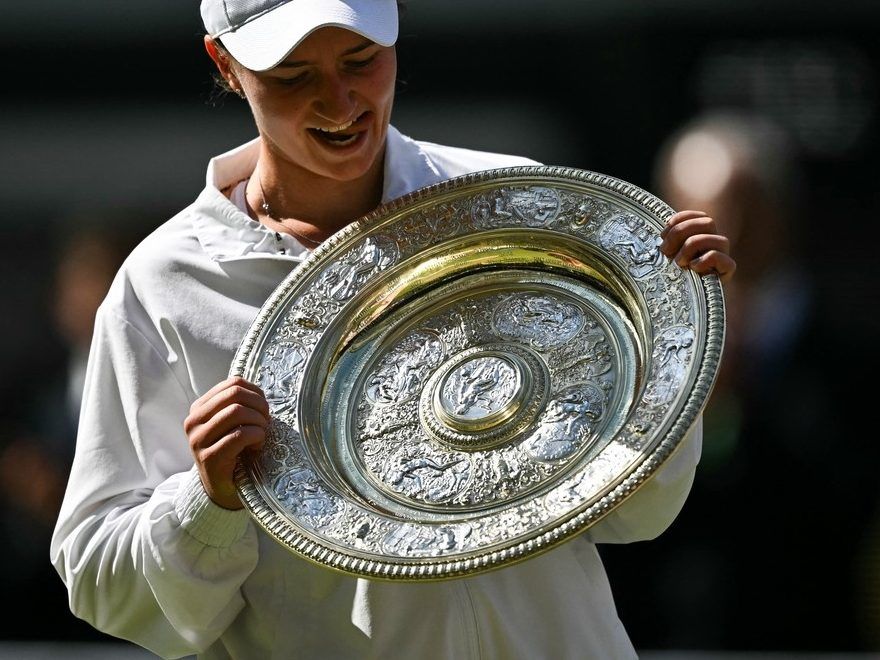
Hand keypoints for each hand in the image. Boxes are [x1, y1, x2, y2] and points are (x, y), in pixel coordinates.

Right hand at [184, 376, 269, 509]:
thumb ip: (237, 405)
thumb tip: (257, 390)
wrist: (222, 489)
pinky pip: (239, 435)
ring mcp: (198, 440)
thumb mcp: (231, 424)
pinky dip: (256, 437)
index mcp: (199, 408)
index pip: (233, 383)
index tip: (263, 408)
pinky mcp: (208, 458)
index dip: (256, 392)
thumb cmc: (232, 452)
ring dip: (258, 422)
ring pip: (237, 412)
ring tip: (261, 435)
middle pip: (235, 394)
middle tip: (266, 422)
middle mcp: (193, 421)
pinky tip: (257, 447)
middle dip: (259, 406)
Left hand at [659, 210, 735, 282]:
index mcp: (702, 235)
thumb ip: (669, 242)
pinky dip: (703, 260)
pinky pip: (720, 257)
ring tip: (678, 263)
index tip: (664, 231)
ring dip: (691, 247)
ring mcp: (723, 256)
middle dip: (681, 232)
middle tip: (666, 250)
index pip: (700, 216)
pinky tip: (692, 269)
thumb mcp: (667, 257)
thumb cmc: (673, 278)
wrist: (684, 305)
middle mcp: (715, 243)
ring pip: (716, 238)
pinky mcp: (727, 271)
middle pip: (708, 222)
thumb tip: (662, 233)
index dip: (682, 218)